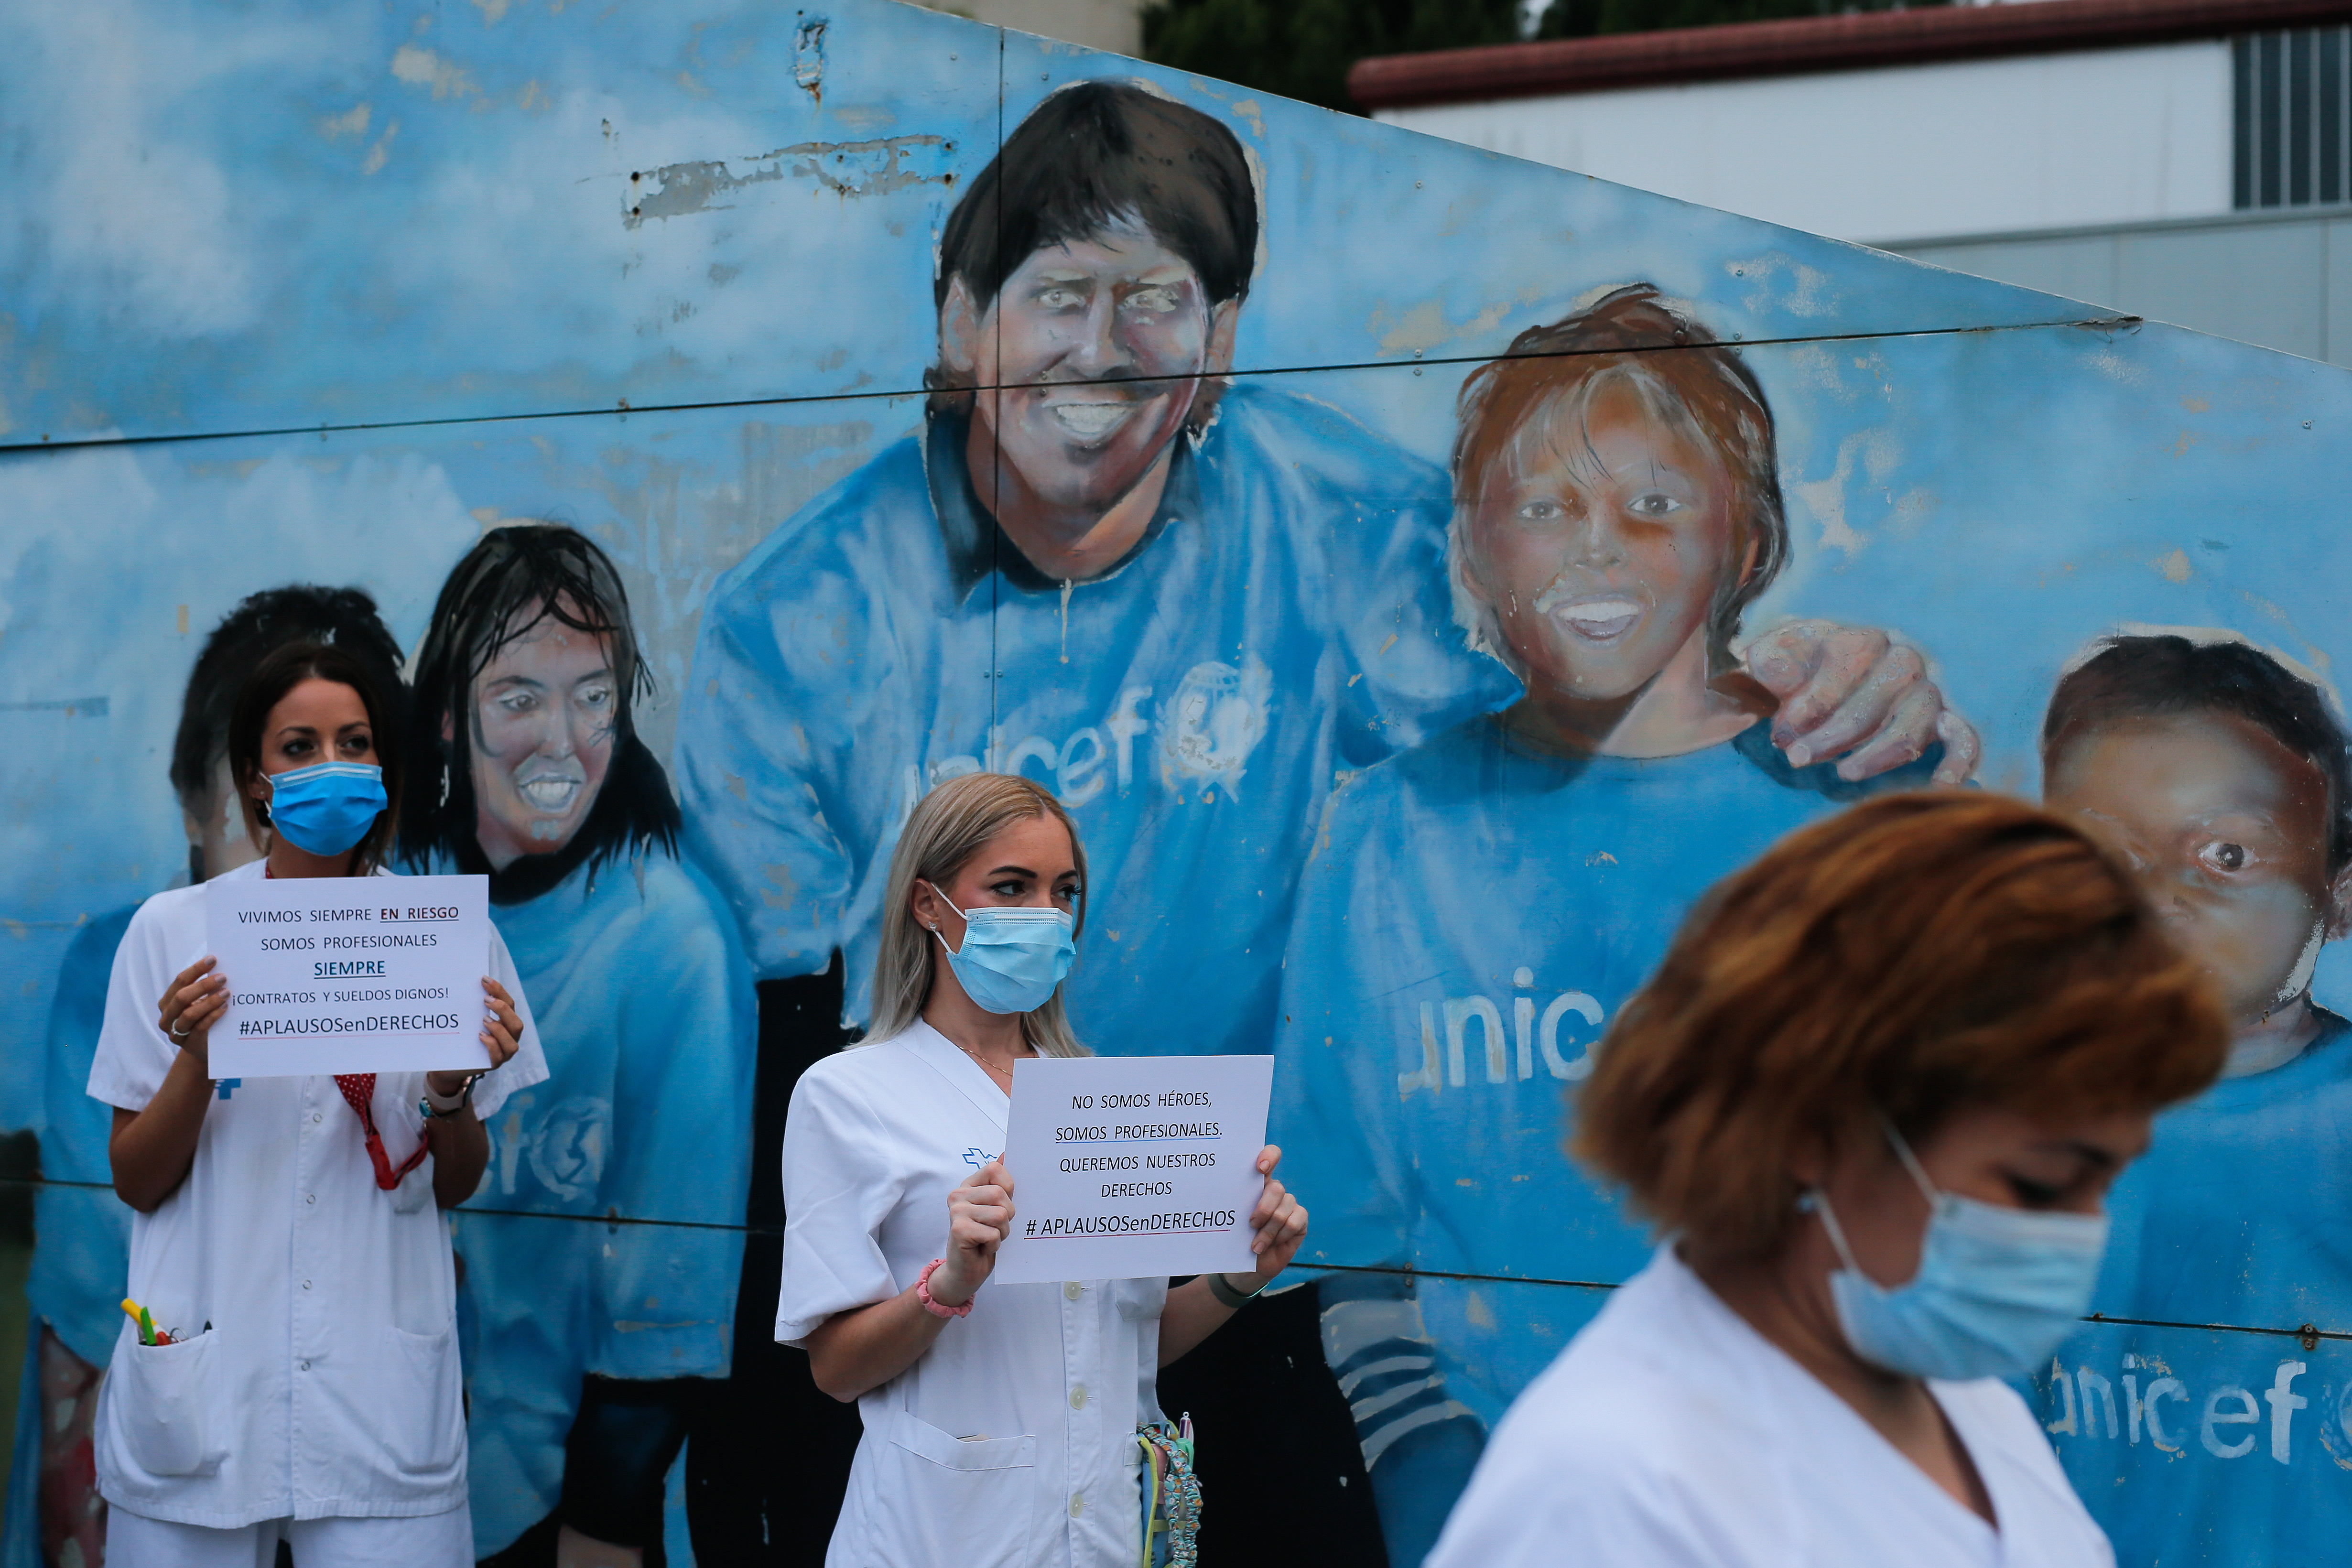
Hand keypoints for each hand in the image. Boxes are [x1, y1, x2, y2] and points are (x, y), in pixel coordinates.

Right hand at [156, 957, 227, 1068]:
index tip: (213, 959)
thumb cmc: (202, 1018)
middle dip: (202, 985)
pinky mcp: (188, 1043)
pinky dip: (213, 1016)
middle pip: (182, 996)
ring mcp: (175, 1031)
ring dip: (209, 1001)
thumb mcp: (199, 1002)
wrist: (202, 1048)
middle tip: (223, 977)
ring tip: (226, 993)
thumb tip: (220, 967)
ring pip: (189, 1014)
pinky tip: (225, 1008)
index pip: (180, 981)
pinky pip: (200, 1028)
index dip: (195, 969)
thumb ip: (204, 988)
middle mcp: (168, 1016)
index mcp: (168, 1001)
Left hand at [429, 977, 520, 1098]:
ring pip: (512, 1043)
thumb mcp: (467, 1019)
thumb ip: (472, 1006)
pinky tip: (480, 1036)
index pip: (510, 1004)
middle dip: (503, 1010)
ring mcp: (503, 1053)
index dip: (500, 991)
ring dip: (499, 1030)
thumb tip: (463, 984)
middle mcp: (508, 1038)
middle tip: (486, 1000)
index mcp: (505, 1022)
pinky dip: (491, 1045)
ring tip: (484, 1021)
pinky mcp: (493, 1065)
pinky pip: (498, 1057)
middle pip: (516, 1024)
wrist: (449, 1061)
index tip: (485, 979)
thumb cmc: (461, 1036)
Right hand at [933, 1161, 1014, 1306]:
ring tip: (989, 1237)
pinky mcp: (959, 1230)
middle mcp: (958, 1195)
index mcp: (969, 1185)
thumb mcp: (996, 1207)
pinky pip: (993, 1234)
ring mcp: (956, 1212)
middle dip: (1008, 1216)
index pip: (995, 1169)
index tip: (1003, 1203)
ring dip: (1002, 1232)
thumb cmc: (985, 1237)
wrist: (966, 1271)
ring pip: (1000, 1214)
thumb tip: (1006, 1153)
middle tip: (995, 1227)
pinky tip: (983, 1248)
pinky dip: (994, 1245)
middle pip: (1001, 1194)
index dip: (1009, 1186)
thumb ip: (1001, 1183)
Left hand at [1232, 1145, 1307, 1291]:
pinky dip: (1280, 1235)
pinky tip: (1271, 1245)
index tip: (1260, 1168)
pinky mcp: (1300, 1220)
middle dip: (1263, 1208)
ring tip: (1256, 1245)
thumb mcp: (1232, 1221)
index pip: (1270, 1157)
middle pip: (1276, 1188)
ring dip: (1268, 1229)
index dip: (1269, 1156)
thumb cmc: (1237, 1240)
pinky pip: (1294, 1222)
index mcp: (1257, 1183)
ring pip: (1284, 1207)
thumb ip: (1235, 1206)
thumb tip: (1223, 1193)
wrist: (1246, 1268)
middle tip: (1251, 1224)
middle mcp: (1274, 1191)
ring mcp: (1289, 1205)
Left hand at [1744, 620, 1979, 785]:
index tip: (1783, 731)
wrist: (1820, 674)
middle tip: (1796, 758)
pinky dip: (1958, 763)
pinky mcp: (1942, 723)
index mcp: (1862, 640)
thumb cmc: (1797, 668)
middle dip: (1832, 735)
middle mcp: (1902, 662)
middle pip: (1876, 703)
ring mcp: (1926, 693)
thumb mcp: (1775, 657)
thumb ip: (1770, 661)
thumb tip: (1775, 676)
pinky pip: (1963, 741)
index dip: (1814, 702)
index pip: (1846, 665)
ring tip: (1843, 773)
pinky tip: (1941, 785)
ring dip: (1875, 756)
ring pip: (1912, 728)